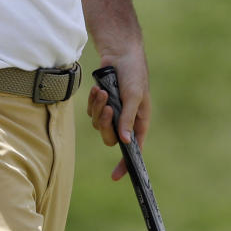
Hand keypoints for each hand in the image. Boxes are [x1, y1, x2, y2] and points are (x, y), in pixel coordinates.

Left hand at [87, 46, 149, 181]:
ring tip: (103, 92)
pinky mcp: (101, 104)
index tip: (116, 176)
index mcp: (139, 122)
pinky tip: (98, 88)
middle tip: (107, 108)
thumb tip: (125, 142)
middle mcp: (126, 121)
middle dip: (106, 124)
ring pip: (98, 125)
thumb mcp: (134, 95)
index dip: (126, 165)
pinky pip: (91, 112)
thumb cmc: (133, 73)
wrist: (119, 53)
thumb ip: (128, 118)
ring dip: (98, 109)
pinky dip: (93, 102)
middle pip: (110, 138)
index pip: (134, 150)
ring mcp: (113, 113)